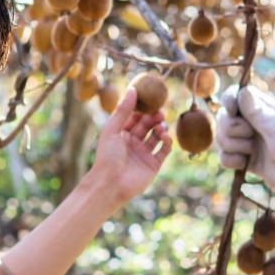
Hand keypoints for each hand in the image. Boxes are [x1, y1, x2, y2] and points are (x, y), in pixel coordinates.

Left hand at [89, 87, 171, 208]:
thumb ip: (124, 110)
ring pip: (157, 136)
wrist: (111, 184)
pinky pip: (164, 150)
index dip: (143, 109)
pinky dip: (167, 141)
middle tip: (160, 112)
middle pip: (147, 125)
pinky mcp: (153, 164)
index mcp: (121, 134)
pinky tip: (164, 136)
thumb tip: (133, 90)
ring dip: (161, 128)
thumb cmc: (107, 156)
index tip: (151, 99)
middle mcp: (133, 143)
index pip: (134, 117)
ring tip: (160, 126)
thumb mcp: (113, 129)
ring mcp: (144, 154)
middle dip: (154, 117)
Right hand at [215, 85, 274, 201]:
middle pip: (223, 118)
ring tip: (251, 152)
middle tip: (250, 135)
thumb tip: (243, 90)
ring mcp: (246, 141)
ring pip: (221, 138)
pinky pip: (224, 157)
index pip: (236, 95)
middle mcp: (251, 123)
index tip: (232, 111)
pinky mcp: (243, 159)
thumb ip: (256, 111)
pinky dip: (232, 161)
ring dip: (234, 146)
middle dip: (232, 129)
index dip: (229, 101)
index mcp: (261, 109)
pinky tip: (244, 164)